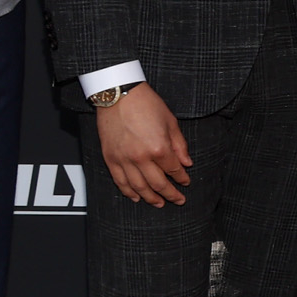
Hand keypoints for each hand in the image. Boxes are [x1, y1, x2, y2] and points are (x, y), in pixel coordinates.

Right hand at [95, 85, 190, 205]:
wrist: (118, 93)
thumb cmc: (144, 103)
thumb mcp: (170, 121)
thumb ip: (179, 145)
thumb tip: (187, 163)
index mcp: (159, 148)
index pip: (174, 170)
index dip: (182, 178)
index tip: (186, 182)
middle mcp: (141, 157)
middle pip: (158, 184)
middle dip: (171, 194)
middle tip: (178, 200)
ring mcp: (124, 160)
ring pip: (139, 187)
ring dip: (151, 198)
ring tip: (159, 203)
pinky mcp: (110, 158)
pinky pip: (120, 181)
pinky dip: (129, 192)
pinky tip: (136, 197)